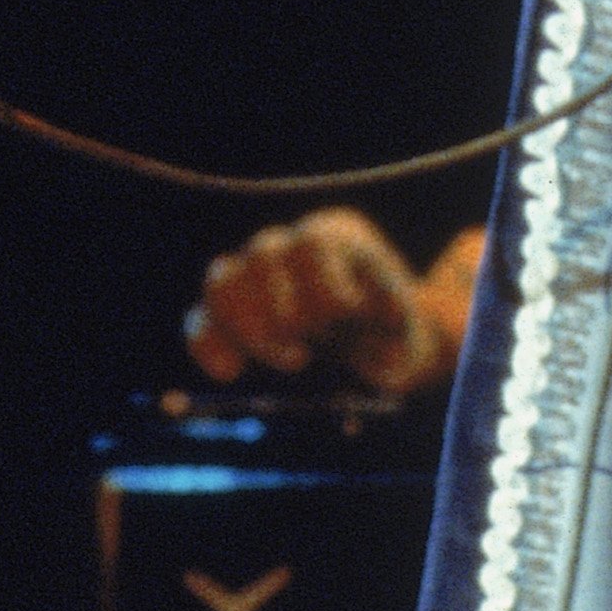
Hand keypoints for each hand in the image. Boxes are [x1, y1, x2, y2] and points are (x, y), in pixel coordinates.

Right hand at [187, 208, 456, 396]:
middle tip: (304, 358)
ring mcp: (254, 275)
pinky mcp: (231, 311)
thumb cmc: (396, 340)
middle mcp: (290, 246)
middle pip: (262, 255)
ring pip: (222, 281)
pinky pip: (200, 318)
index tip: (343, 319)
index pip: (314, 241)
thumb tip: (366, 347)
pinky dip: (206, 345)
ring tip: (294, 363)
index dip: (323, 283)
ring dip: (246, 331)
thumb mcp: (410, 336)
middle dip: (280, 311)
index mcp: (338, 237)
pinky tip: (229, 373)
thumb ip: (394, 340)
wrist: (380, 349)